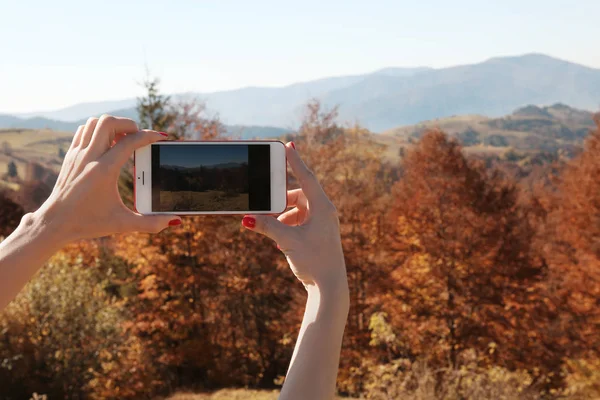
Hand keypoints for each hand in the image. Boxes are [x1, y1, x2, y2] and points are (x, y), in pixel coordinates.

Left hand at [35, 115, 180, 243]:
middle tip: (138, 136)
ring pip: (94, 122)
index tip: (160, 137)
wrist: (54, 223)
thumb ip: (150, 223)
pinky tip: (107, 144)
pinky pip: (84, 130)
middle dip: (128, 124)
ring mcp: (77, 154)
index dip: (149, 136)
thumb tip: (175, 220)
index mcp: (103, 171)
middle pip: (109, 122)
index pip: (129, 142)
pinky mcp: (70, 155)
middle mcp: (89, 157)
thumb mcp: (122, 225)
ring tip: (123, 139)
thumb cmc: (88, 223)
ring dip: (112, 125)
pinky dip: (97, 130)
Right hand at [241, 142, 346, 288]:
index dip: (295, 161)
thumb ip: (267, 226)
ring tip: (272, 230)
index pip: (306, 177)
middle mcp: (324, 212)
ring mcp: (322, 224)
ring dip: (282, 217)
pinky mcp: (318, 234)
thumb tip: (246, 218)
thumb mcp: (287, 240)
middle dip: (280, 202)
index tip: (288, 145)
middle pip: (298, 195)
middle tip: (265, 207)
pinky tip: (279, 241)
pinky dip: (287, 226)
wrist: (329, 287)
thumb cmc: (314, 261)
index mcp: (322, 208)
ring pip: (297, 210)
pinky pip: (300, 222)